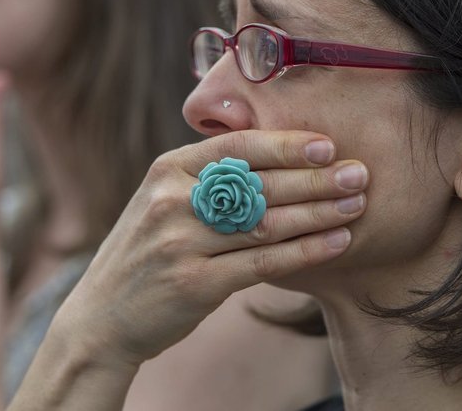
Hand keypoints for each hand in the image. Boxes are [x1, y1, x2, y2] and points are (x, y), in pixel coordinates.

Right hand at [51, 130, 367, 371]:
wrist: (101, 317)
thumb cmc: (147, 252)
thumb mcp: (162, 200)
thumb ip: (207, 177)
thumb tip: (278, 156)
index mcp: (169, 169)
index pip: (237, 147)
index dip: (286, 143)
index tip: (328, 144)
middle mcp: (173, 200)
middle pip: (259, 183)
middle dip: (316, 178)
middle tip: (359, 173)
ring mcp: (181, 242)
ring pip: (267, 223)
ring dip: (319, 213)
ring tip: (357, 204)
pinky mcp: (194, 284)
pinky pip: (264, 263)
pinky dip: (305, 252)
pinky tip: (336, 243)